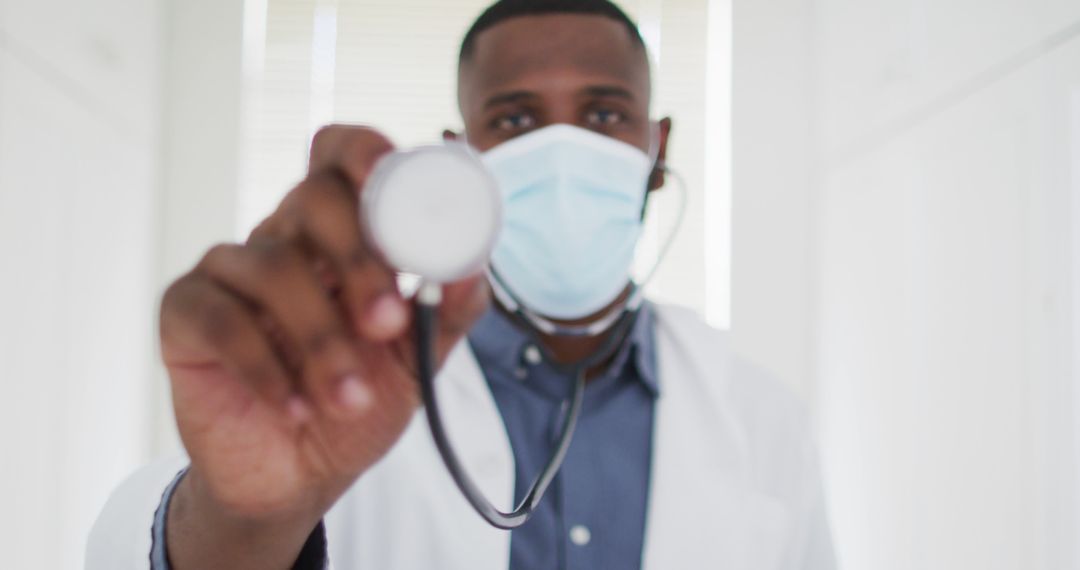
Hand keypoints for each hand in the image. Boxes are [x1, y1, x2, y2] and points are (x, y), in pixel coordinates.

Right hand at [160, 125, 488, 568]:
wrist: (301, 475)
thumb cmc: (359, 400)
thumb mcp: (419, 359)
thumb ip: (450, 310)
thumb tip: (472, 265)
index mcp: (342, 233)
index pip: (341, 156)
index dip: (362, 152)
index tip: (390, 177)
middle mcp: (284, 237)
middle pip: (312, 199)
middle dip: (359, 260)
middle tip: (388, 324)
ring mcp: (231, 271)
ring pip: (272, 265)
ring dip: (321, 338)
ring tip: (349, 396)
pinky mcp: (186, 313)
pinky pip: (220, 319)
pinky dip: (266, 368)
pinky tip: (295, 407)